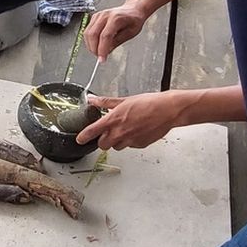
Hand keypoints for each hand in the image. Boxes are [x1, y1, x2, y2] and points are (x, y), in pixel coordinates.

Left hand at [75, 90, 189, 149]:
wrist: (167, 110)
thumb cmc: (148, 103)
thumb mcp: (124, 100)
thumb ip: (105, 102)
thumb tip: (92, 100)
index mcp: (114, 119)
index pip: (92, 131)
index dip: (84, 137)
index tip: (79, 139)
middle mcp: (120, 132)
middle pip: (103, 145)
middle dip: (103, 140)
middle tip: (107, 132)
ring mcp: (130, 140)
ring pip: (116, 147)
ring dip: (117, 141)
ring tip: (125, 130)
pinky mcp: (140, 145)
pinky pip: (130, 146)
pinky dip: (130, 140)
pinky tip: (136, 131)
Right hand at [84, 2, 148, 58]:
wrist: (132, 9)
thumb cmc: (134, 20)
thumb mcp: (130, 33)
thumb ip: (117, 42)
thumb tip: (106, 51)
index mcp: (116, 18)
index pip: (105, 36)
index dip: (102, 50)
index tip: (102, 59)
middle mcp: (105, 15)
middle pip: (93, 34)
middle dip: (94, 49)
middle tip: (99, 57)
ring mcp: (98, 15)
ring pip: (88, 33)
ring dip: (90, 45)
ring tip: (98, 51)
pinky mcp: (94, 17)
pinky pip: (88, 30)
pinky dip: (90, 40)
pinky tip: (96, 44)